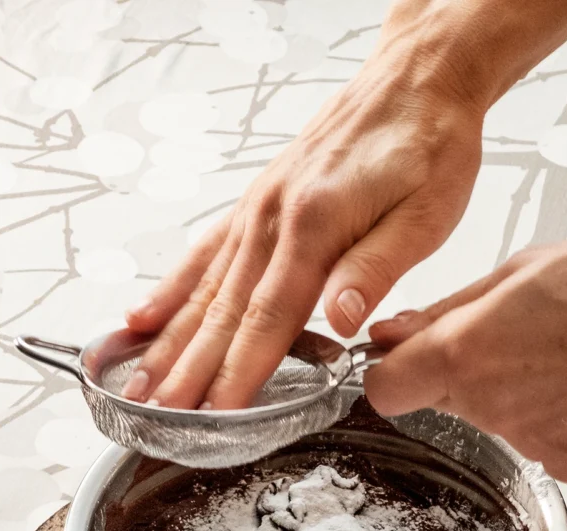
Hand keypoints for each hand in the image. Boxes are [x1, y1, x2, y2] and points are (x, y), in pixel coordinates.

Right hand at [122, 46, 483, 408]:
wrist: (415, 80)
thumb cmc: (427, 145)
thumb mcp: (425, 214)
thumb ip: (374, 270)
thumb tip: (340, 321)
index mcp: (315, 227)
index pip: (270, 319)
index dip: (240, 372)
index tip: (215, 415)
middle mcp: (272, 219)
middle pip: (222, 312)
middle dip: (188, 371)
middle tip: (157, 415)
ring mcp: (256, 211)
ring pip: (203, 289)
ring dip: (167, 340)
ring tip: (138, 381)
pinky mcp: (255, 205)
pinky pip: (201, 253)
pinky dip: (170, 289)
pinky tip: (143, 316)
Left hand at [365, 231, 566, 482]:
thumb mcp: (527, 268)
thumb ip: (449, 308)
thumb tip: (393, 331)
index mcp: (467, 353)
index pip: (384, 388)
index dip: (389, 370)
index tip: (402, 355)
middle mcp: (489, 407)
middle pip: (439, 397)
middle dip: (458, 369)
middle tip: (511, 333)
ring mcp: (527, 442)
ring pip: (488, 416)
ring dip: (508, 388)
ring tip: (561, 351)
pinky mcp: (564, 465)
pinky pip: (532, 439)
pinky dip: (547, 414)